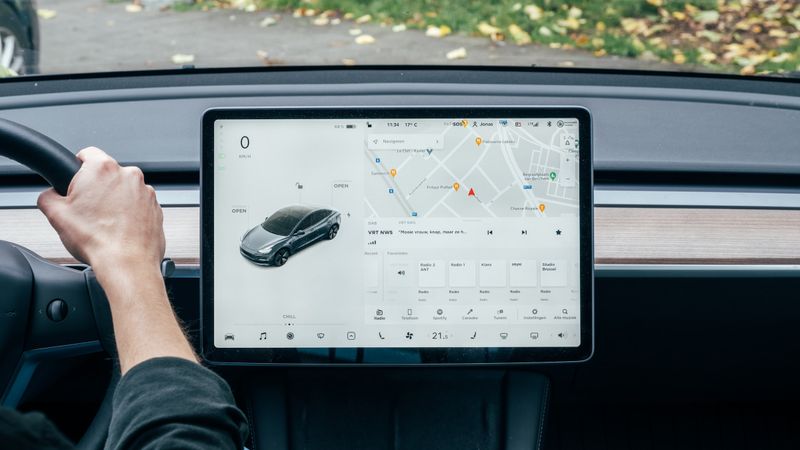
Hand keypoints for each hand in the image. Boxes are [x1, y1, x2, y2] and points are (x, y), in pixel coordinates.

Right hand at [38, 147, 195, 372]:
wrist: (127, 264)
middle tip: (86, 210)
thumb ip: (48, 196)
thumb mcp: (56, 215)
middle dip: (96, 189)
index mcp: (103, 169)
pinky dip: (130, 214)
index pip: (87, 153)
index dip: (77, 167)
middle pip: (107, 174)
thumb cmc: (98, 240)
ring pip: (124, 191)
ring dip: (115, 202)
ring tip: (104, 224)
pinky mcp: (156, 208)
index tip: (75, 179)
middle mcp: (129, 175)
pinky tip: (119, 230)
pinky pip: (139, 206)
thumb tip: (50, 195)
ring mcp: (146, 192)